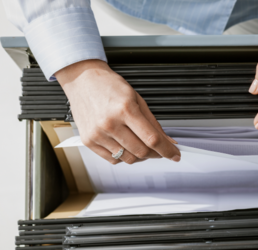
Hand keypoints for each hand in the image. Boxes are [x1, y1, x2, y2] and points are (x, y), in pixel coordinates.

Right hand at [56, 60, 179, 164]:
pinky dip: (123, 157)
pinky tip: (125, 146)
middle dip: (155, 154)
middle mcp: (110, 123)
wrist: (82, 80)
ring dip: (139, 156)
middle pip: (141, 152)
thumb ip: (153, 123)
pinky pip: (112, 160)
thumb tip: (167, 141)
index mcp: (125, 109)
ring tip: (140, 145)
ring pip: (128, 159)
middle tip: (159, 150)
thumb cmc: (109, 86)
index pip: (152, 139)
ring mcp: (98, 134)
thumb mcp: (137, 99)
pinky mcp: (89, 141)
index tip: (174, 155)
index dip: (167, 150)